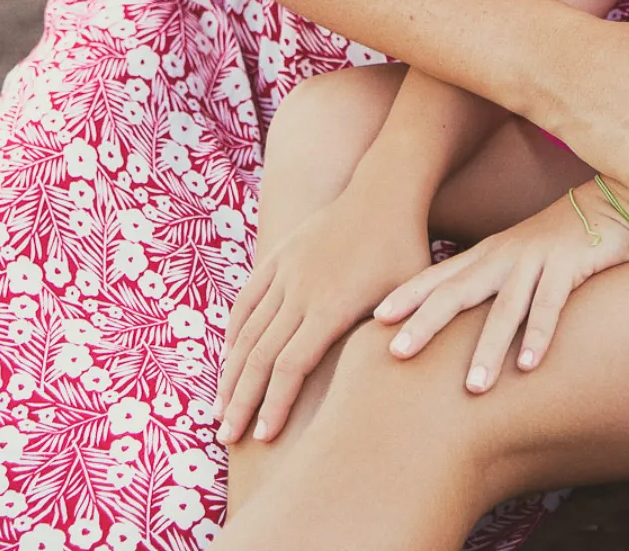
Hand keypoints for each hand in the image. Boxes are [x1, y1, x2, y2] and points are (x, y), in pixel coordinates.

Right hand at [218, 193, 429, 443]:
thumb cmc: (404, 249)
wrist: (385, 191)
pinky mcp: (279, 255)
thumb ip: (394, 337)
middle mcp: (299, 289)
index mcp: (330, 305)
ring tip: (220, 408)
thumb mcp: (408, 295)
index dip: (273, 404)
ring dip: (231, 372)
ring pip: (246, 329)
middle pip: (259, 355)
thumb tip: (389, 382)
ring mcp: (285, 270)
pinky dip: (233, 331)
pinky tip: (227, 357)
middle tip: (227, 436)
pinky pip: (247, 298)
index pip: (290, 365)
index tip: (262, 437)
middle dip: (241, 400)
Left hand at [374, 183, 628, 390]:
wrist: (613, 199)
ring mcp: (536, 258)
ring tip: (473, 388)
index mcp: (488, 254)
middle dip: (426, 322)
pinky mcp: (569, 264)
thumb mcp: (518, 257)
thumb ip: (491, 282)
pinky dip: (540, 334)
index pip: (439, 276)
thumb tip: (459, 318)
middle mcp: (505, 255)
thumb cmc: (562, 239)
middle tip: (397, 354)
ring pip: (505, 307)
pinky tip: (530, 366)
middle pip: (457, 291)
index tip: (375, 320)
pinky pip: (552, 303)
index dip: (408, 296)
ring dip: (488, 348)